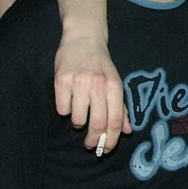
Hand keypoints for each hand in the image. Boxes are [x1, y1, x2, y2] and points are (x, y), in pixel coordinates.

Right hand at [54, 29, 129, 154]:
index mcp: (115, 87)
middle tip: (90, 145)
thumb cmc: (101, 65)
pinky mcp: (61, 80)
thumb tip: (126, 131)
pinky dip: (65, 110)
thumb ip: (121, 108)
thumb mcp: (115, 83)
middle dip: (93, 140)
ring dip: (78, 123)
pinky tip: (69, 99)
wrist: (84, 39)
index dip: (111, 140)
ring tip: (80, 113)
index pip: (115, 121)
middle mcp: (98, 85)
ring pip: (78, 119)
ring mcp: (79, 82)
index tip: (106, 149)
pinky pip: (62, 109)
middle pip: (97, 123)